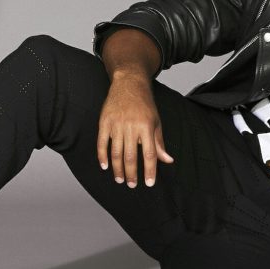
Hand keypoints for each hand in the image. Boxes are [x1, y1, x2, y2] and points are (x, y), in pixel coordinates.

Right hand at [96, 73, 173, 187]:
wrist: (129, 83)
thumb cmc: (145, 104)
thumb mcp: (156, 122)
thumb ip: (159, 143)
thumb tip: (167, 161)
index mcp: (147, 127)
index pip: (149, 154)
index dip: (150, 171)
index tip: (149, 183)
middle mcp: (131, 126)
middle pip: (131, 156)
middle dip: (131, 174)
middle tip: (132, 185)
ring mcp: (116, 124)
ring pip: (116, 152)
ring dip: (117, 169)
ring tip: (120, 180)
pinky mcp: (104, 121)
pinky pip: (102, 143)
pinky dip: (102, 156)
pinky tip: (105, 166)